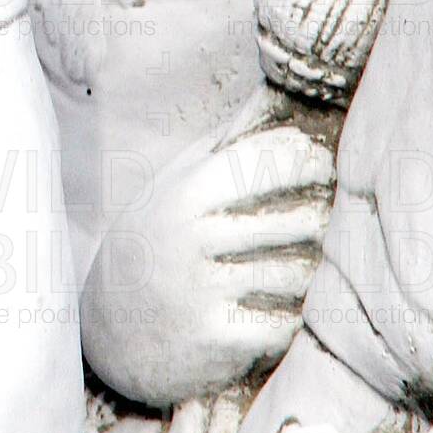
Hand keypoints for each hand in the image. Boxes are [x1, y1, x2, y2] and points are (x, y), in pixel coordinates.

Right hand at [80, 112, 334, 407]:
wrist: (111, 329)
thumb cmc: (157, 241)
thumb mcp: (176, 185)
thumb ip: (226, 143)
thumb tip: (273, 92)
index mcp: (184, 195)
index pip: (263, 163)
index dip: (305, 159)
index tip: (320, 165)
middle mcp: (190, 240)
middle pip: (293, 221)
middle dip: (318, 218)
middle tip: (322, 218)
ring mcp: (202, 292)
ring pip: (295, 274)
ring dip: (309, 270)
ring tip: (304, 263)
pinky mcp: (215, 340)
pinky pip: (283, 323)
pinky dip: (292, 317)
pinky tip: (283, 308)